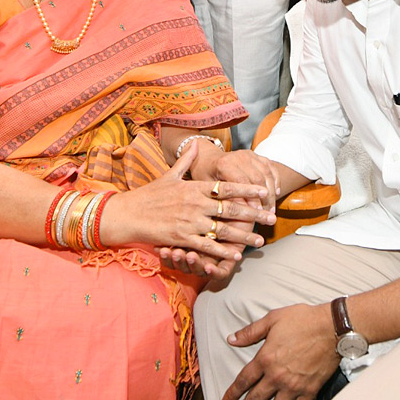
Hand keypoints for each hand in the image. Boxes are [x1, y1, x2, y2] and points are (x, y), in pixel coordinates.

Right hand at [102, 144, 270, 264]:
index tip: (264, 192)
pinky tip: (235, 256)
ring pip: (223, 230)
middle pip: (231, 209)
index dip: (247, 189)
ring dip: (243, 237)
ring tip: (259, 241)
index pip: (227, 186)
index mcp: (194, 187)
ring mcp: (189, 222)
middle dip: (254, 214)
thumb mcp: (168, 174)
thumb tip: (197, 144)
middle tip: (272, 218)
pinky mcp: (182, 238)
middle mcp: (195, 203)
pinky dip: (222, 252)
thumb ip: (186, 161)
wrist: (127, 214)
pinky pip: (206, 247)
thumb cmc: (148, 195)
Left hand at [204, 149, 281, 212]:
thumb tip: (236, 216)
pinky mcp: (256, 155)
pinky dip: (276, 181)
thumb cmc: (205, 176)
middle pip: (257, 179)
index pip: (242, 182)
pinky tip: (277, 193)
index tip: (257, 213)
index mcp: (224, 164)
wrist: (208, 159)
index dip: (252, 199)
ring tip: (271, 209)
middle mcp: (238, 156)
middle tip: (267, 215)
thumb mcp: (207, 188)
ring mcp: (249, 155)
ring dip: (272, 193)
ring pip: (266, 174)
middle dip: (265, 199)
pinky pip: (271, 168)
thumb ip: (221, 199)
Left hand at [222, 303, 341, 399]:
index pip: (243, 380)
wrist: (331, 327)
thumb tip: (232, 339)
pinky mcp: (309, 391)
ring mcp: (293, 386)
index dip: (232, 394)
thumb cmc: (304, 320)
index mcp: (265, 358)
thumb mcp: (272, 319)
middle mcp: (277, 376)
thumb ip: (251, 331)